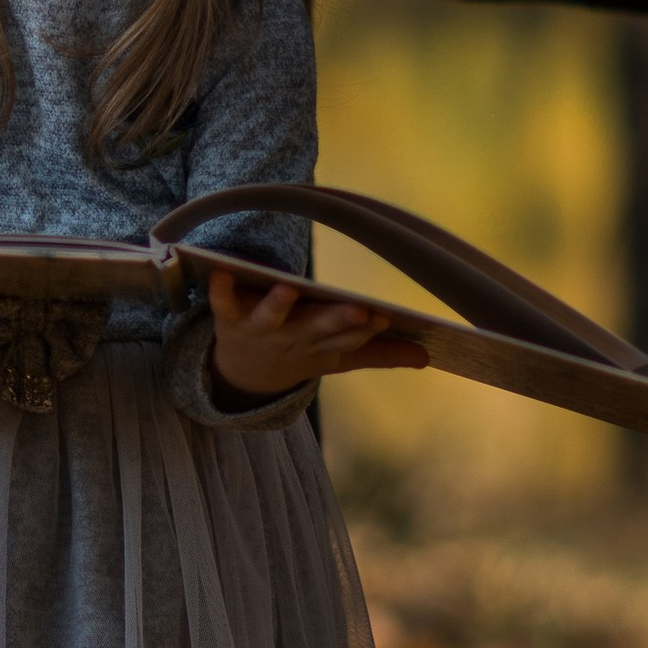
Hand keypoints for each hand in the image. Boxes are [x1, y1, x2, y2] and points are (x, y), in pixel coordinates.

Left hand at [205, 259, 429, 404]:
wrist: (245, 376)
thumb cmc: (300, 354)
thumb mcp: (340, 357)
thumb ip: (381, 354)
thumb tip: (427, 357)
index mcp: (323, 346)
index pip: (349, 336)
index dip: (365, 327)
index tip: (384, 316)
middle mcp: (294, 338)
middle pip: (318, 327)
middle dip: (339, 319)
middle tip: (360, 309)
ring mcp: (262, 329)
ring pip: (272, 316)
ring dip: (279, 304)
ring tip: (288, 288)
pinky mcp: (230, 319)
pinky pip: (223, 304)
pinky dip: (220, 290)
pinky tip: (220, 272)